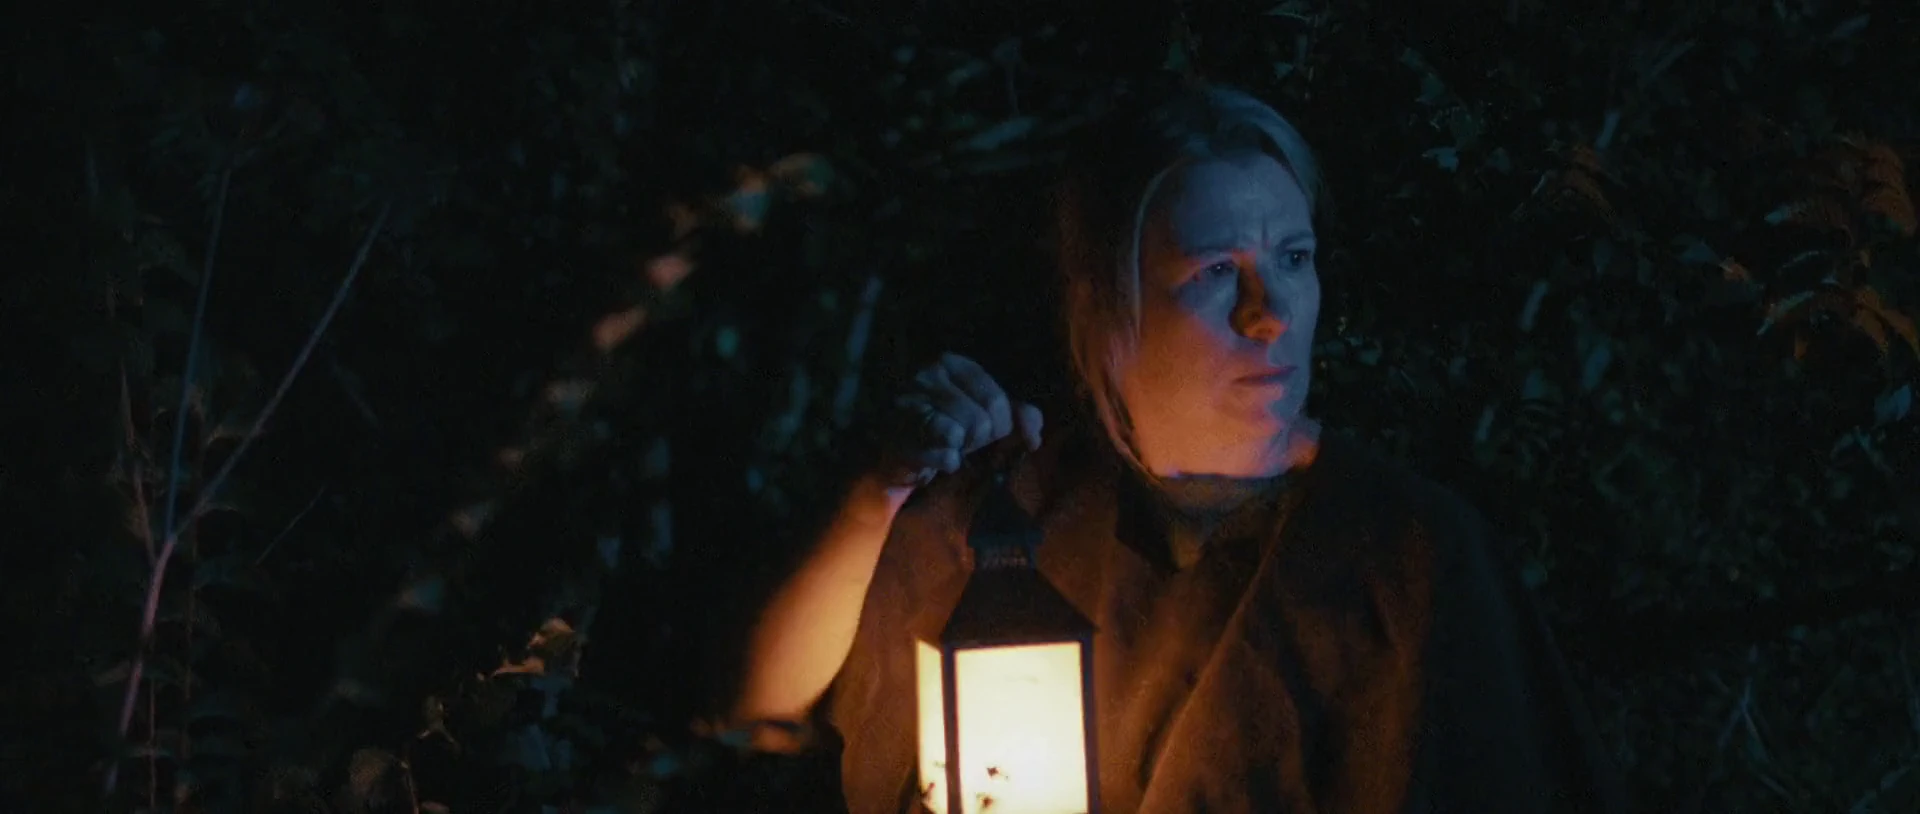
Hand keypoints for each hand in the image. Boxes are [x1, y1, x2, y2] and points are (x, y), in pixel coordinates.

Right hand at [871, 352, 1044, 491]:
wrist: (898, 449)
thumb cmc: (947, 424)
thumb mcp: (985, 412)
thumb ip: (1017, 415)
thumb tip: (1035, 434)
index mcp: (953, 363)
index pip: (997, 399)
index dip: (1002, 425)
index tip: (990, 431)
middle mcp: (928, 374)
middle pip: (981, 418)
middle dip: (979, 438)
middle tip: (962, 438)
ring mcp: (908, 402)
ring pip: (960, 434)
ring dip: (960, 449)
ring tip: (945, 443)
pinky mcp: (898, 434)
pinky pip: (942, 453)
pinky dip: (946, 462)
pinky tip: (934, 454)